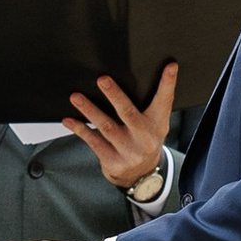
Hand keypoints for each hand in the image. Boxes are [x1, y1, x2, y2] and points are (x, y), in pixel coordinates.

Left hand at [64, 61, 176, 191]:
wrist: (141, 175)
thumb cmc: (146, 139)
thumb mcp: (157, 123)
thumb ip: (155, 102)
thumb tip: (159, 70)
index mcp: (157, 124)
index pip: (165, 100)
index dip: (168, 82)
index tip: (170, 66)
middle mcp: (145, 138)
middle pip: (128, 113)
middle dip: (115, 95)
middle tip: (102, 79)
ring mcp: (128, 151)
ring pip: (106, 127)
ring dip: (89, 110)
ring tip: (76, 97)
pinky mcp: (113, 161)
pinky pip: (93, 141)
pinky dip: (80, 129)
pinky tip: (69, 120)